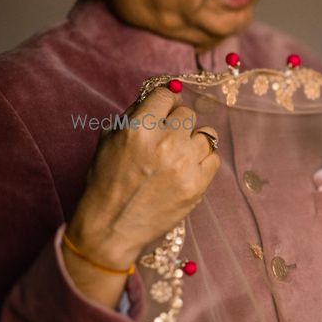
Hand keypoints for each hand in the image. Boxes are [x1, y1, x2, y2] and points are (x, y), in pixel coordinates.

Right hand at [65, 87, 219, 291]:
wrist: (112, 226)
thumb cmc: (107, 181)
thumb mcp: (109, 139)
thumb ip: (135, 114)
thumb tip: (163, 95)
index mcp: (139, 128)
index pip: (167, 95)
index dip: (165, 102)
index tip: (164, 109)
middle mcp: (165, 142)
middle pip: (188, 114)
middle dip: (178, 123)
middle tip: (167, 138)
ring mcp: (184, 164)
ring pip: (207, 134)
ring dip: (194, 141)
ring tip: (179, 155)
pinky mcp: (197, 184)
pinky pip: (214, 158)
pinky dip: (203, 161)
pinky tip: (187, 169)